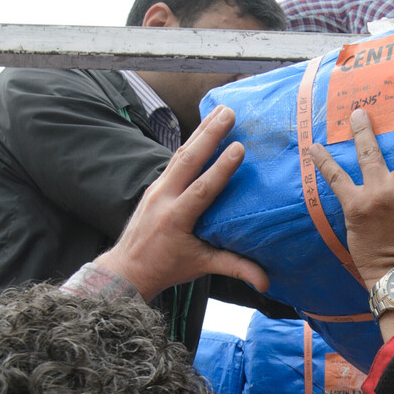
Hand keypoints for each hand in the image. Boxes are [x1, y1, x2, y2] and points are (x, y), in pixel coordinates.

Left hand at [94, 105, 268, 300]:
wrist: (127, 268)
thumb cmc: (166, 268)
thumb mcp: (201, 266)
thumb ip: (233, 268)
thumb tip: (265, 283)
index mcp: (176, 218)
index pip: (202, 189)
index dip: (220, 168)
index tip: (238, 147)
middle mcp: (164, 198)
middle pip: (188, 160)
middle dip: (209, 134)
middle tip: (229, 112)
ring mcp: (156, 189)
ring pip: (180, 154)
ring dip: (200, 131)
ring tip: (220, 111)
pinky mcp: (155, 186)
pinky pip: (175, 160)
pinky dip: (190, 144)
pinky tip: (203, 130)